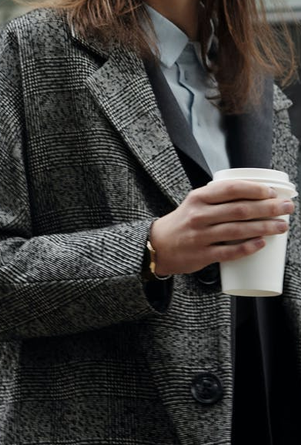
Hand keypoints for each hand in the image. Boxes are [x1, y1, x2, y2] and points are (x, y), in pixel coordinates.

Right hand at [149, 180, 292, 276]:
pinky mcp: (202, 254)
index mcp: (198, 198)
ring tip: (282, 226)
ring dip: (265, 227)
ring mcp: (200, 235)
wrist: (157, 245)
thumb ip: (219, 198)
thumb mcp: (194, 203)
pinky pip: (229, 251)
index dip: (255, 190)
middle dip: (269, 208)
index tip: (273, 192)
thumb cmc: (183, 222)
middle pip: (240, 210)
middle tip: (287, 208)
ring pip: (238, 230)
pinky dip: (248, 248)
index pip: (230, 189)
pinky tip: (262, 244)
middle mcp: (199, 215)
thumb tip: (256, 196)